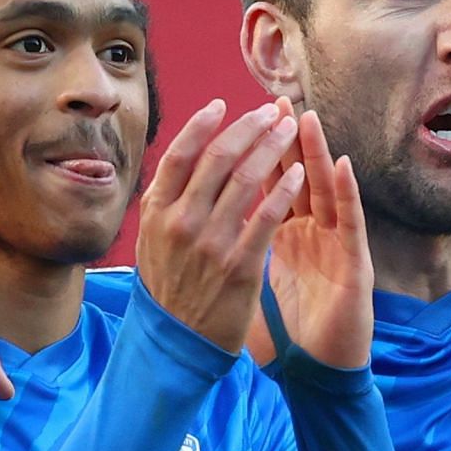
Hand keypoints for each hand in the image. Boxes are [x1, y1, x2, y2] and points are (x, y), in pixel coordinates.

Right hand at [136, 100, 305, 352]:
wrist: (177, 346)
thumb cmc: (169, 290)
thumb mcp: (152, 242)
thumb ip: (166, 203)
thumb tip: (181, 160)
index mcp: (157, 212)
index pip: (179, 154)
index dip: (202, 124)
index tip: (223, 105)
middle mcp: (180, 222)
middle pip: (217, 157)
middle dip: (249, 127)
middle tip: (271, 112)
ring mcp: (210, 242)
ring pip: (246, 179)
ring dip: (272, 148)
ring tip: (290, 130)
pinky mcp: (240, 264)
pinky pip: (267, 216)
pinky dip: (284, 189)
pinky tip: (299, 172)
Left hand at [245, 105, 372, 369]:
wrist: (321, 372)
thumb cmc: (289, 334)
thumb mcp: (255, 289)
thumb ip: (238, 257)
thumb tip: (201, 238)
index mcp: (286, 238)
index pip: (267, 186)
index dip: (254, 154)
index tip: (239, 119)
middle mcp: (312, 235)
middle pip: (296, 177)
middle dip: (283, 140)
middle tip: (275, 102)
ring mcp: (335, 246)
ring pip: (325, 190)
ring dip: (315, 152)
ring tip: (306, 118)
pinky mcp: (356, 264)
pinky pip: (349, 223)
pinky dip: (346, 192)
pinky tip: (341, 165)